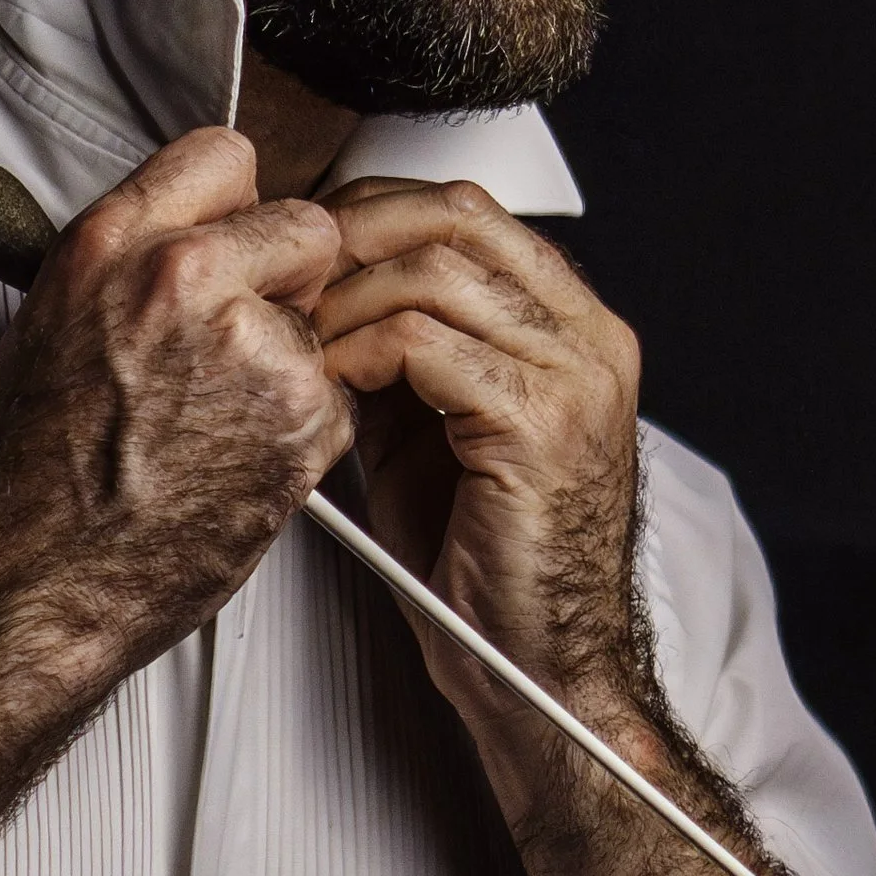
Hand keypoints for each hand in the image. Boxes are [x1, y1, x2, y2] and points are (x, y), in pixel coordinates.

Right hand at [0, 128, 350, 687]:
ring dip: (292, 361)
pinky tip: (237, 458)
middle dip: (287, 277)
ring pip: (327, 316)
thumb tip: (186, 232)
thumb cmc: (28, 477)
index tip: (233, 237)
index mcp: (113, 243)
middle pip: (304, 225)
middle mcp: (183, 279)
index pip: (225, 156)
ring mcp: (249, 345)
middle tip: (243, 336)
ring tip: (218, 417)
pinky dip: (304, 428)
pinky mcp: (297, 415)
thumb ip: (129, 261)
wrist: (32, 583)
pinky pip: (339, 394)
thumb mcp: (51, 322)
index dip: (237, 204)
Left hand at [311, 177, 644, 737]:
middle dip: (349, 238)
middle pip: (452, 218)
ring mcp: (574, 374)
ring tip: (299, 339)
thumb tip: (325, 288)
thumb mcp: (438, 425)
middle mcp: (589, 336)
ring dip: (344, 299)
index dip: (372, 211)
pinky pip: (422, 344)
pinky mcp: (540, 422)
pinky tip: (330, 383)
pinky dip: (357, 353)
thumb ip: (405, 349)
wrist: (537, 665)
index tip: (304, 245)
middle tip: (286, 280)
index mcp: (575, 325)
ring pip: (431, 271)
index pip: (466, 210)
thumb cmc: (485, 559)